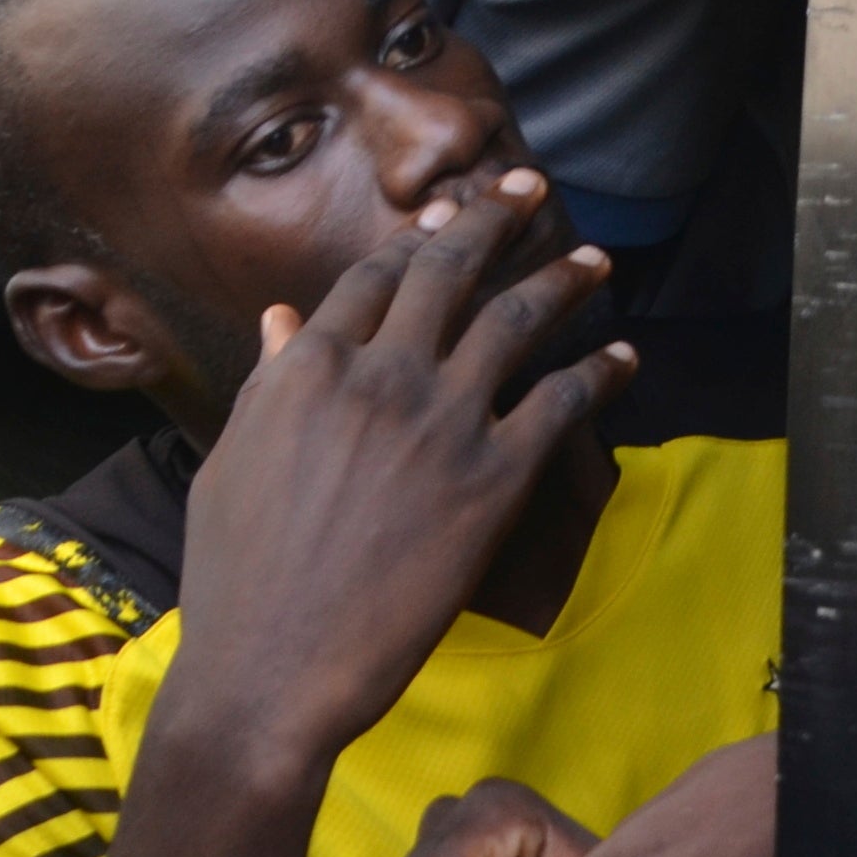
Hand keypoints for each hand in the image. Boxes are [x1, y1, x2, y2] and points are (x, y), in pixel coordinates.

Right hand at [162, 174, 632, 775]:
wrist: (271, 668)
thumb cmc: (236, 577)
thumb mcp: (232, 462)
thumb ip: (269, 383)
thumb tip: (281, 317)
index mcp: (308, 369)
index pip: (376, 278)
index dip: (419, 239)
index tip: (448, 216)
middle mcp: (379, 376)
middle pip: (450, 273)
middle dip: (494, 219)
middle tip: (529, 188)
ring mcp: (441, 422)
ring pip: (515, 320)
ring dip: (561, 281)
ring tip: (595, 261)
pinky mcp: (493, 477)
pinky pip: (561, 402)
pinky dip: (599, 372)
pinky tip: (623, 358)